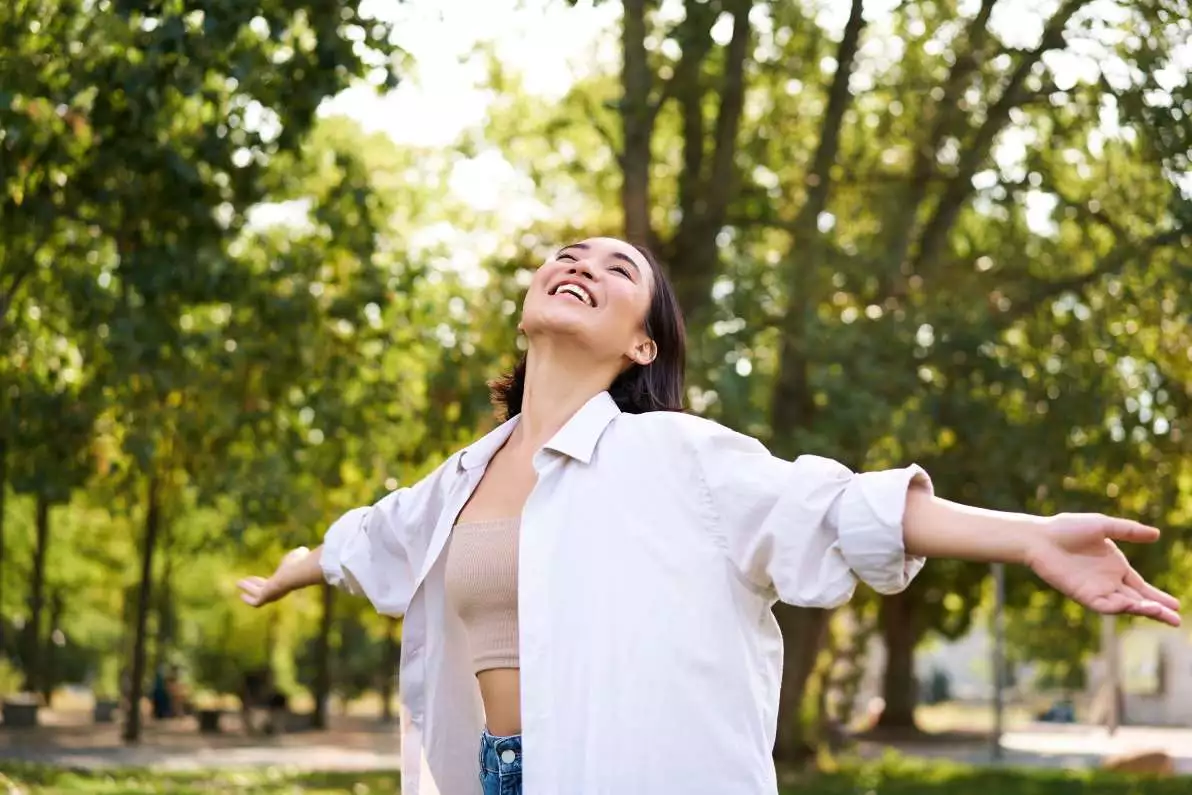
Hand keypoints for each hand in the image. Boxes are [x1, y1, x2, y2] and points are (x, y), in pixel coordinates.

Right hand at [237, 547, 312, 607]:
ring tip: (238, 582)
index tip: (257, 578)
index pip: (272, 582)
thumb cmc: (300, 562)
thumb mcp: (299, 555)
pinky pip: (255, 601)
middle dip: (253, 585)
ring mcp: (272, 594)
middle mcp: (278, 589)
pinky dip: (248, 599)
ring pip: (257, 594)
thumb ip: (298, 554)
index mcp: (285, 581)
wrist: (298, 572)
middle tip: (242, 581)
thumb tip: (302, 551)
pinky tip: (241, 595)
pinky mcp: (266, 597)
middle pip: (263, 588)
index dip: (263, 580)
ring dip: (247, 588)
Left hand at [1025, 513, 1180, 626]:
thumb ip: (1129, 530)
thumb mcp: (1103, 526)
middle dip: (1157, 611)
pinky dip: (1120, 607)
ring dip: (1142, 610)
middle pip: (1138, 600)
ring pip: (1124, 605)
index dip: (1158, 597)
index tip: (1177, 606)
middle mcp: (1108, 582)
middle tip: (1176, 620)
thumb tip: (1156, 534)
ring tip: (1159, 612)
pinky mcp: (1082, 594)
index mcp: (1116, 567)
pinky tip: (1133, 604)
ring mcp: (1096, 589)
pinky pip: (1105, 605)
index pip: (1142, 587)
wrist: (1040, 537)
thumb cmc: (1067, 528)